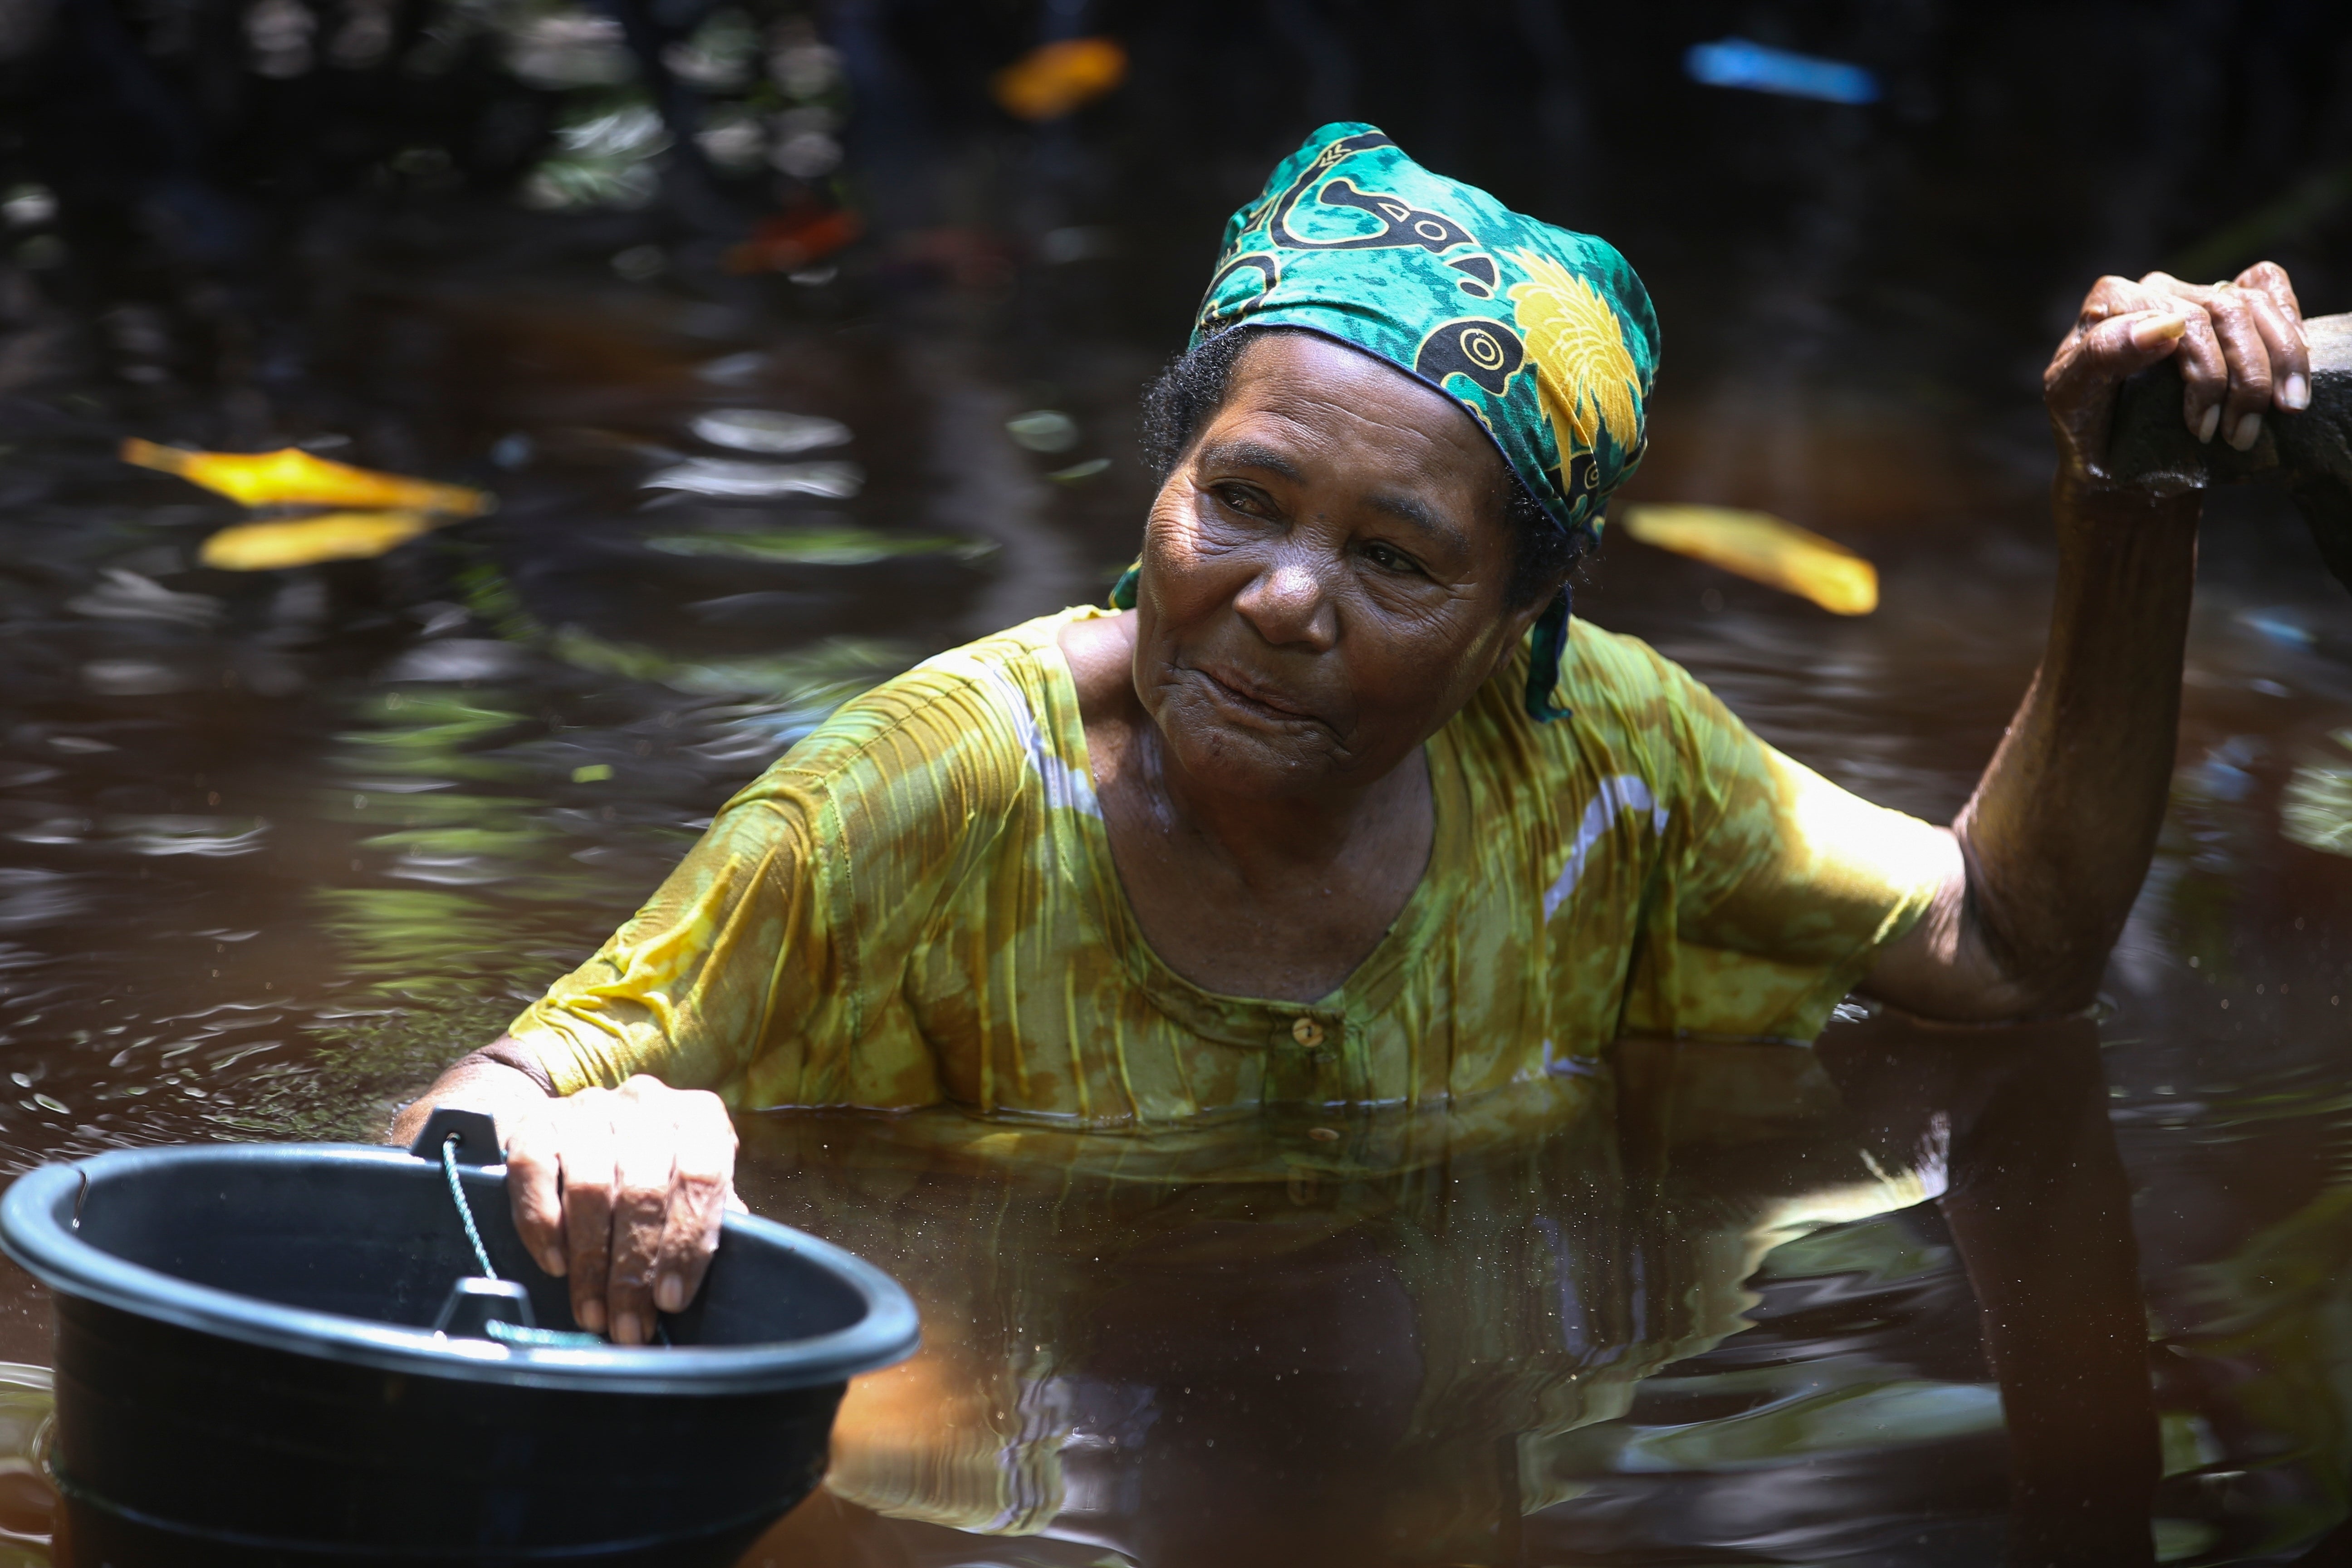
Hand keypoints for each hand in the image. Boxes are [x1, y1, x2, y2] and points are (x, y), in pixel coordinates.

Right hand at [500, 1075, 738, 1345]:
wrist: (590, 1122)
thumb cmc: (656, 1168)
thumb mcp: (694, 1186)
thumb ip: (710, 1218)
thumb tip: (727, 1276)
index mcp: (699, 1117)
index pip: (700, 1178)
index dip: (685, 1243)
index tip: (671, 1300)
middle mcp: (647, 1103)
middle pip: (643, 1191)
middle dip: (634, 1270)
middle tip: (627, 1323)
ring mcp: (589, 1108)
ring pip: (589, 1187)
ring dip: (590, 1262)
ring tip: (593, 1312)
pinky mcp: (538, 1120)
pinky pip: (534, 1171)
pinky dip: (542, 1224)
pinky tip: (556, 1264)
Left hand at [2044, 261, 2308, 486]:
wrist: (2112, 457)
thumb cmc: (2086, 430)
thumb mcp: (2071, 400)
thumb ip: (2101, 355)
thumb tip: (2166, 326)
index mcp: (2111, 302)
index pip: (2179, 320)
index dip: (2206, 374)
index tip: (2204, 428)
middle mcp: (2154, 290)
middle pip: (2226, 313)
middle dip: (2246, 378)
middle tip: (2241, 435)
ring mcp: (2193, 294)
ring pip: (2256, 306)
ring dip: (2279, 363)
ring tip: (2281, 413)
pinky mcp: (2226, 306)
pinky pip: (2267, 286)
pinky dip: (2289, 322)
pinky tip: (2294, 367)